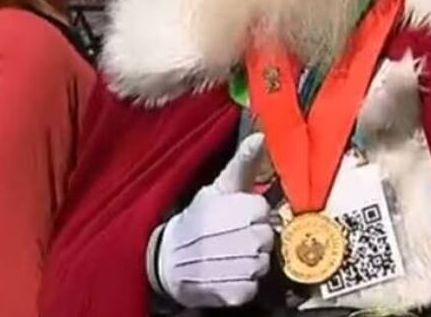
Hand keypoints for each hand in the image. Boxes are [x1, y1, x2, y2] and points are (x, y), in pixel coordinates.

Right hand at [150, 133, 272, 307]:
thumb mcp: (216, 189)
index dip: (253, 213)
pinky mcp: (230, 293)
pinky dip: (243, 283)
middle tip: (236, 237)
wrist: (164, 261)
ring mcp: (231, 267)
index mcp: (229, 209)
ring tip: (231, 255)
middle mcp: (232, 239)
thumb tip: (260, 137)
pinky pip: (252, 286)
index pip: (262, 211)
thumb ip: (242, 164)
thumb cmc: (194, 221)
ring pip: (262, 263)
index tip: (239, 216)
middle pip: (266, 237)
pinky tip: (227, 272)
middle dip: (255, 237)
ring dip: (252, 261)